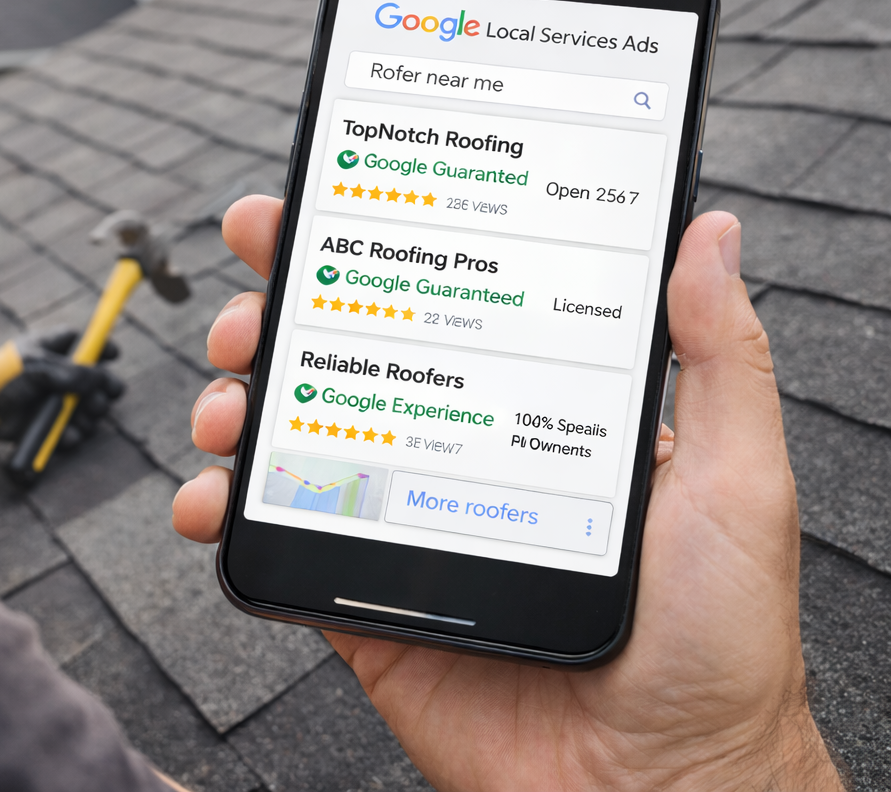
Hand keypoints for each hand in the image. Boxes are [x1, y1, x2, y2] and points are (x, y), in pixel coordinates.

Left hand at [0, 329, 124, 449]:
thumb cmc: (2, 381)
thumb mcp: (39, 369)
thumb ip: (73, 372)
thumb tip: (101, 377)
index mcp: (46, 349)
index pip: (79, 341)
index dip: (99, 346)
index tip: (114, 354)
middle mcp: (52, 373)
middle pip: (91, 378)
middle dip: (103, 388)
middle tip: (105, 397)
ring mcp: (49, 400)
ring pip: (85, 407)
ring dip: (90, 414)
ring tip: (85, 417)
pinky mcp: (44, 423)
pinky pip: (69, 430)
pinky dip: (72, 434)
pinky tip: (69, 435)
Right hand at [173, 195, 843, 791]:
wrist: (658, 788)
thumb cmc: (718, 646)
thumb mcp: (739, 480)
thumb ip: (718, 358)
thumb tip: (707, 239)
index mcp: (529, 416)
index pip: (435, 309)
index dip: (359, 256)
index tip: (305, 215)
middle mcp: (453, 458)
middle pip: (341, 363)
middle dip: (272, 321)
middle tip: (250, 315)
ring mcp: (402, 529)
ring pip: (292, 443)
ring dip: (234, 407)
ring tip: (226, 406)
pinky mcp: (363, 603)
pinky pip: (275, 547)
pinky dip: (221, 514)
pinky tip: (210, 499)